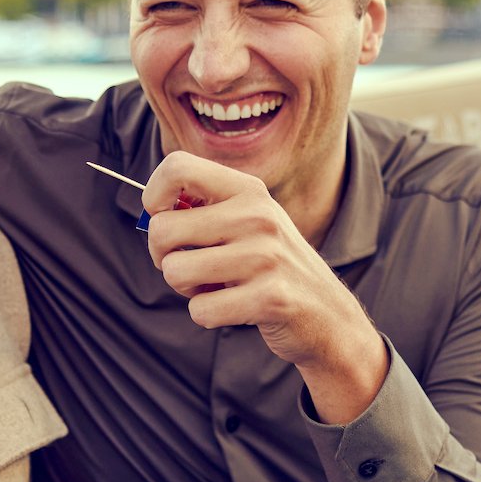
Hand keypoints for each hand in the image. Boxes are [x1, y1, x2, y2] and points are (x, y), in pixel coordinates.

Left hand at [143, 151, 387, 423]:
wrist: (328, 315)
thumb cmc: (271, 267)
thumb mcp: (248, 223)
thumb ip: (204, 209)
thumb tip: (152, 212)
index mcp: (249, 190)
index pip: (178, 166)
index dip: (154, 195)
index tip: (163, 218)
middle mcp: (258, 216)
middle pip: (163, 229)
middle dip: (162, 257)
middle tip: (188, 266)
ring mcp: (266, 257)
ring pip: (175, 272)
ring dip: (186, 289)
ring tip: (217, 287)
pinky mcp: (269, 297)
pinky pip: (200, 310)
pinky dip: (207, 315)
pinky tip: (235, 308)